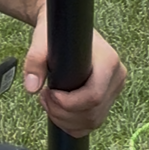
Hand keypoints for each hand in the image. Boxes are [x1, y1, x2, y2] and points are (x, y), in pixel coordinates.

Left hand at [23, 9, 125, 134]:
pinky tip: (58, 111)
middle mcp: (117, 76)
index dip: (69, 103)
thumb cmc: (56, 30)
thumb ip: (35, 61)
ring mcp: (114, 89)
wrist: (65, 25)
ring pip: (93, 121)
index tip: (49, 93)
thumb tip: (32, 87)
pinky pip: (93, 122)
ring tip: (48, 102)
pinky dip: (73, 124)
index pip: (94, 96)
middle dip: (63, 113)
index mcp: (108, 61)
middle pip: (93, 113)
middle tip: (43, 98)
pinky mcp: (108, 98)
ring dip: (66, 120)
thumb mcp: (42, 40)